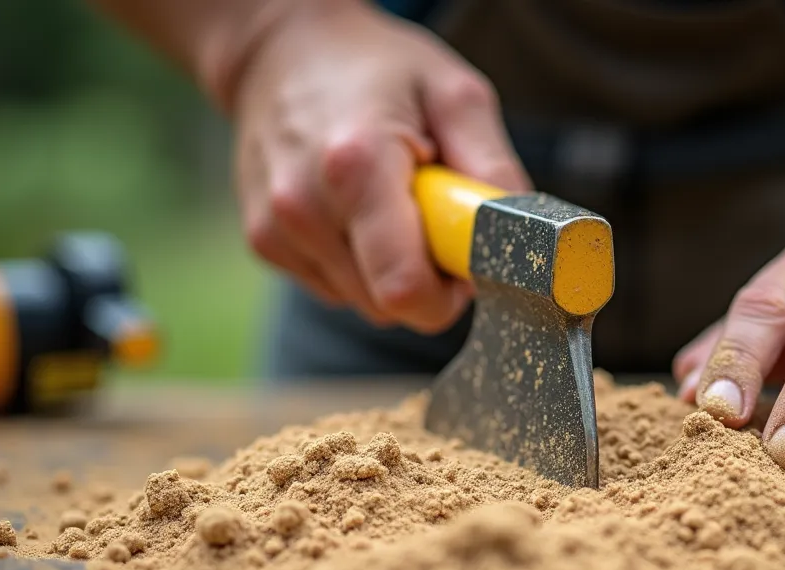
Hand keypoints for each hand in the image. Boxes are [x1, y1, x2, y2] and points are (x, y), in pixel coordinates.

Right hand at [232, 1, 528, 331]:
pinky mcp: (263, 240)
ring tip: (392, 203)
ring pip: (363, 302)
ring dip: (392, 270)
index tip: (464, 256)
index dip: (451, 290)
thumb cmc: (376, 66)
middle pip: (389, 304)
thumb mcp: (455, 94)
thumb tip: (520, 236)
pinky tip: (357, 212)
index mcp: (356, 164)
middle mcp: (304, 204)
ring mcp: (275, 227)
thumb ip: (493, 167)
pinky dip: (358, 264)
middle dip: (427, 279)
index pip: (407, 288)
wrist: (284, 50)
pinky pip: (335, 288)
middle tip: (434, 218)